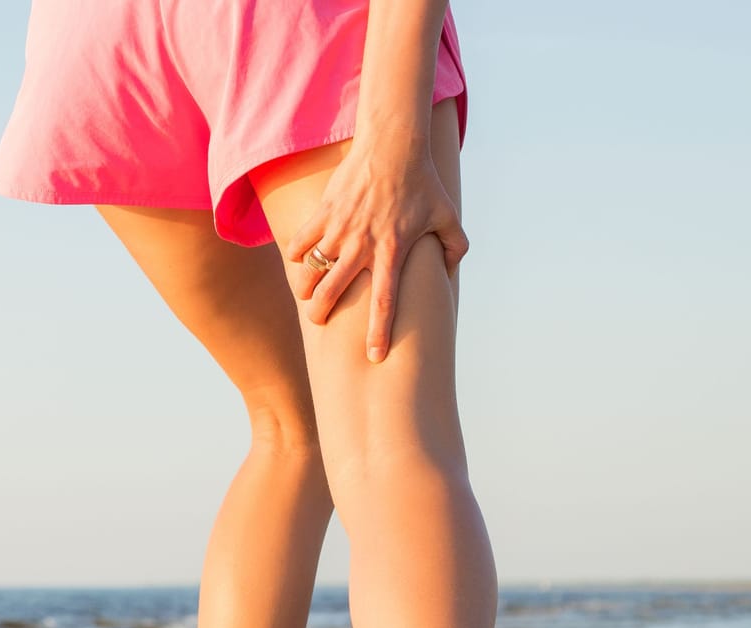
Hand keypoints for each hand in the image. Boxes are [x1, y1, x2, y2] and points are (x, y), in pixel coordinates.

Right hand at [281, 141, 467, 361]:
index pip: (385, 302)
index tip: (374, 357)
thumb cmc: (423, 181)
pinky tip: (298, 262)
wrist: (394, 146)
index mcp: (393, 251)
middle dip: (321, 314)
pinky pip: (299, 243)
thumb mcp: (448, 215)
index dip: (378, 333)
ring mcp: (340, 229)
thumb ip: (455, 246)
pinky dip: (295, 256)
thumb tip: (452, 270)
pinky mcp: (324, 213)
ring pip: (310, 271)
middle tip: (318, 321)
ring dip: (303, 288)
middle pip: (333, 292)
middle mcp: (363, 245)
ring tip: (304, 295)